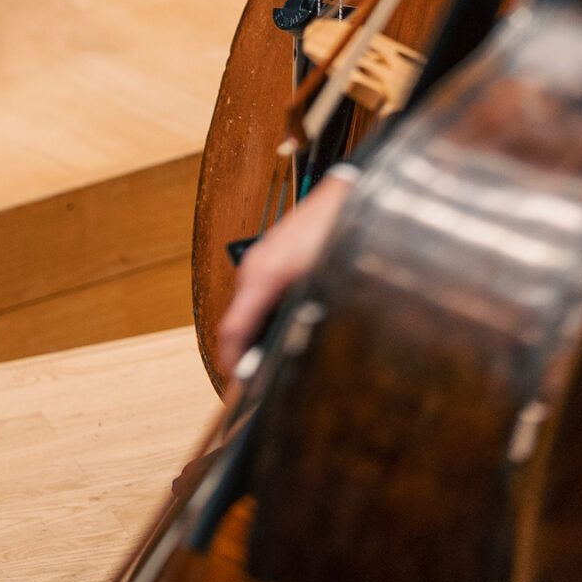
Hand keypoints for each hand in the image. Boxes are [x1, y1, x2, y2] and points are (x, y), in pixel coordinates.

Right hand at [217, 170, 354, 373]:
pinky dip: (262, 314)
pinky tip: (283, 325)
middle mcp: (255, 267)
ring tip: (271, 357)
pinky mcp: (272, 254)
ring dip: (255, 332)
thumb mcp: (326, 283)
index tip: (240, 386)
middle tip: (259, 380)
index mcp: (262, 276)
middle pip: (236, 321)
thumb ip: (305, 318)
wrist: (350, 195)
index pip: (232, 331)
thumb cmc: (339, 234)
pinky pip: (257, 292)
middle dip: (245, 351)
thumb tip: (294, 351)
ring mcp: (262, 258)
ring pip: (247, 307)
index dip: (234, 364)